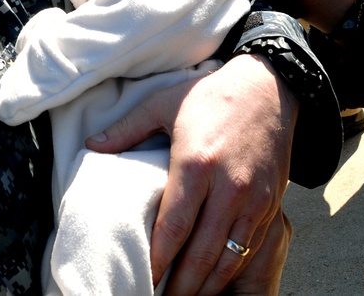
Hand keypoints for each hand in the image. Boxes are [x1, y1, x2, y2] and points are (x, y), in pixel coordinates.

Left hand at [85, 54, 297, 294]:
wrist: (268, 87)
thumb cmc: (210, 96)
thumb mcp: (163, 104)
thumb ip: (126, 129)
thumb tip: (92, 147)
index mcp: (196, 163)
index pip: (173, 226)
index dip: (157, 260)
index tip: (142, 278)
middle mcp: (228, 187)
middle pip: (202, 253)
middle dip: (180, 286)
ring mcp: (253, 199)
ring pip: (229, 259)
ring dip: (205, 286)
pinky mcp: (271, 204)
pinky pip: (249, 249)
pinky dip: (230, 272)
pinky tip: (212, 282)